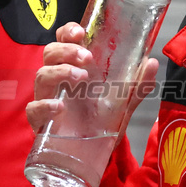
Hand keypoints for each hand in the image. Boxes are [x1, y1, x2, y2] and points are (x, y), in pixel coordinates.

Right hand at [27, 23, 158, 133]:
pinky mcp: (40, 121)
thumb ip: (137, 84)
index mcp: (73, 67)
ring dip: (60, 72)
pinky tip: (59, 108)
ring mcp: (46, 99)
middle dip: (66, 50)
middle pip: (50, 53)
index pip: (63, 40)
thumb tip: (152, 62)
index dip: (68, 31)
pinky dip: (44, 105)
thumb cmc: (101, 121)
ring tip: (81, 77)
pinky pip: (33, 109)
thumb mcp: (123, 102)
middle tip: (87, 57)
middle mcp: (57, 80)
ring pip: (41, 76)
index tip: (81, 32)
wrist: (95, 155)